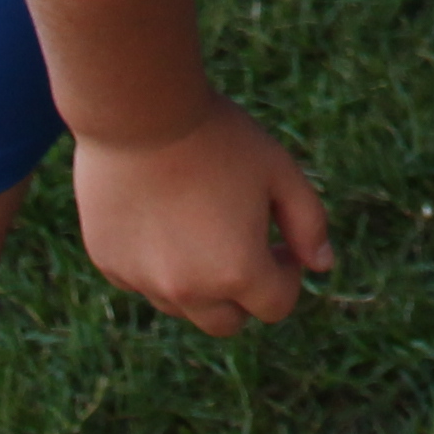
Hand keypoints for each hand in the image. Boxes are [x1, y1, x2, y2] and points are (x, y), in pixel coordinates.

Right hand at [69, 98, 331, 340]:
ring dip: (199, 282)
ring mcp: (143, 281)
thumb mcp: (279, 172)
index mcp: (238, 272)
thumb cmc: (217, 137)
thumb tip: (323, 265)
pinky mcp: (110, 264)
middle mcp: (188, 290)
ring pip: (182, 306)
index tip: (280, 242)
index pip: (276, 306)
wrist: (137, 111)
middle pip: (227, 322)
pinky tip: (161, 214)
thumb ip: (309, 223)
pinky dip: (157, 265)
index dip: (287, 274)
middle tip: (243, 242)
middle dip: (244, 293)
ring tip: (200, 222)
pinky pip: (143, 283)